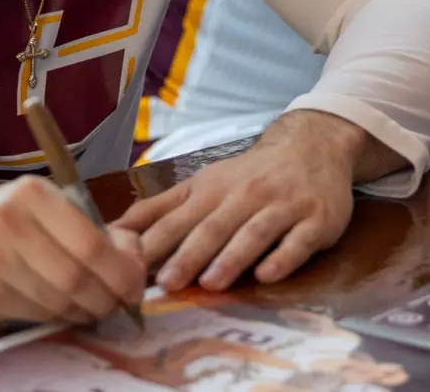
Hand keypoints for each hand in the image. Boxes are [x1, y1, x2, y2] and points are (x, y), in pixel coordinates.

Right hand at [0, 178, 145, 325]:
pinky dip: (58, 318)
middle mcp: (9, 224)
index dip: (122, 271)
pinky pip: (37, 316)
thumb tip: (135, 256)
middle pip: (78, 278)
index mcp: (32, 194)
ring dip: (85, 311)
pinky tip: (60, 310)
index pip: (91, 243)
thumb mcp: (41, 206)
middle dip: (107, 297)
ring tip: (89, 306)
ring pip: (60, 302)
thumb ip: (89, 226)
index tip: (135, 285)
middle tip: (117, 302)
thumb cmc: (1, 221)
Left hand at [114, 111, 367, 292]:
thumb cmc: (248, 175)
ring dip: (231, 257)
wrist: (312, 147)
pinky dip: (282, 257)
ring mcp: (282, 206)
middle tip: (167, 282)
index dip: (155, 242)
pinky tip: (267, 274)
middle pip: (213, 226)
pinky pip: (298, 241)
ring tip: (211, 282)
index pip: (177, 218)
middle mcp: (244, 195)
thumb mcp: (202, 184)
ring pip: (254, 232)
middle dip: (188, 254)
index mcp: (211, 190)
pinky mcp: (315, 220)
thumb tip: (114, 231)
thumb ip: (161, 209)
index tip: (131, 267)